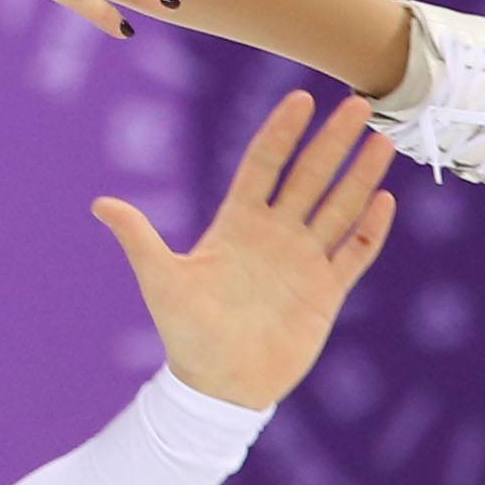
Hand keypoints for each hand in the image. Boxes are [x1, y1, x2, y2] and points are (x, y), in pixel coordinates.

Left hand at [91, 90, 395, 411]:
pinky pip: (355, 253)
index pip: (264, 165)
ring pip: (339, 208)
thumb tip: (99, 203)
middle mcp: (275, 234)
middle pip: (310, 176)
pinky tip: (385, 199)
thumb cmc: (186, 331)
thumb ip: (138, 238)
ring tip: (382, 142)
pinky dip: (371, 229)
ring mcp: (304, 261)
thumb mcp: (160, 279)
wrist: (218, 385)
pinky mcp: (326, 292)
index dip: (282, 132)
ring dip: (361, 176)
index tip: (302, 99)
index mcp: (237, 223)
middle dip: (333, 142)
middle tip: (359, 105)